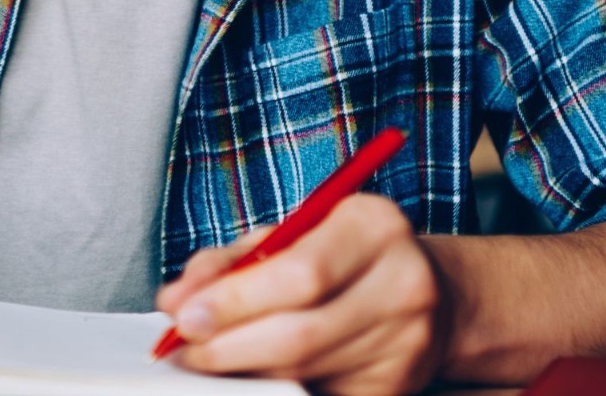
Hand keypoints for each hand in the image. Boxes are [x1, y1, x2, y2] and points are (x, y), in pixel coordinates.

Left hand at [155, 194, 445, 395]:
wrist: (431, 291)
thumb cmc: (340, 252)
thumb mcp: (290, 233)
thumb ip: (230, 260)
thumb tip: (175, 299)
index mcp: (373, 226)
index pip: (301, 273)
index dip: (236, 300)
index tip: (184, 316)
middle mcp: (402, 284)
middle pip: (301, 332)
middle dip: (228, 345)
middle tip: (182, 347)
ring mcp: (407, 343)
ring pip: (306, 371)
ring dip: (244, 370)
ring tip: (204, 359)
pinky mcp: (396, 387)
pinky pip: (320, 392)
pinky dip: (275, 385)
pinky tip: (248, 373)